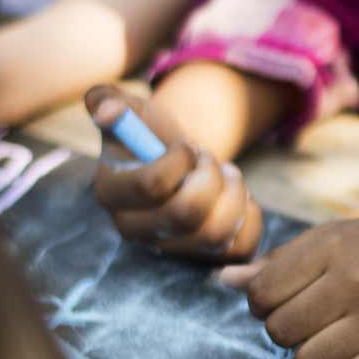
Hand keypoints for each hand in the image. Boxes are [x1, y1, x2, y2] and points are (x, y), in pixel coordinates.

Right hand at [88, 84, 263, 261]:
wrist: (182, 161)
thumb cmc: (153, 133)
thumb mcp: (133, 110)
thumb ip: (109, 100)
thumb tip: (107, 111)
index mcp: (111, 194)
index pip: (151, 185)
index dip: (180, 160)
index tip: (186, 146)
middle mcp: (134, 231)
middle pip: (185, 214)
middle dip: (209, 177)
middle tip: (210, 160)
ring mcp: (170, 250)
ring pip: (216, 235)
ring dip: (233, 193)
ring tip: (228, 174)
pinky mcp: (206, 259)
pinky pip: (241, 247)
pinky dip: (251, 215)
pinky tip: (238, 196)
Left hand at [219, 204, 358, 358]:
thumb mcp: (330, 240)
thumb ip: (278, 263)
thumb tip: (223, 281)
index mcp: (330, 246)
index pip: (261, 295)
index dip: (265, 304)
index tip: (292, 299)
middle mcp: (355, 278)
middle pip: (280, 332)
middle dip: (290, 332)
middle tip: (317, 321)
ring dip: (317, 357)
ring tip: (337, 338)